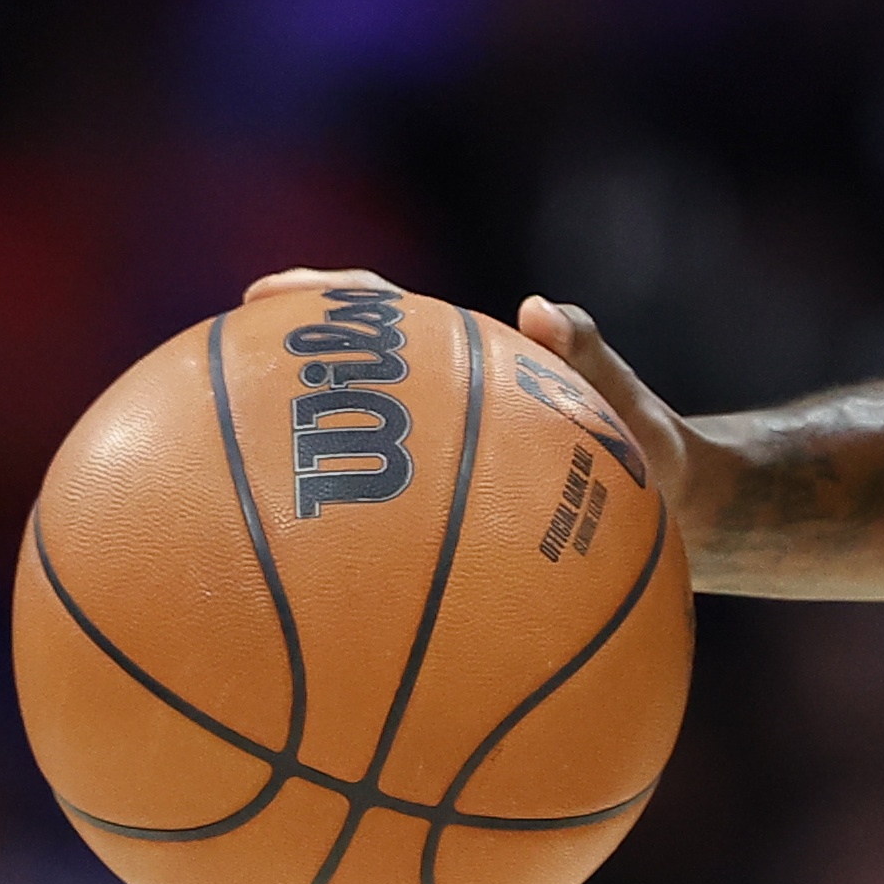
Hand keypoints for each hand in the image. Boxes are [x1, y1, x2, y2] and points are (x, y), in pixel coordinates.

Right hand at [240, 269, 695, 519]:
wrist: (679, 519)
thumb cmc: (648, 456)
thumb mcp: (629, 411)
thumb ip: (591, 359)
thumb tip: (543, 308)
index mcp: (470, 371)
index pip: (385, 317)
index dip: (322, 303)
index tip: (261, 296)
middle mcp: (436, 416)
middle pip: (341, 378)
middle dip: (274, 366)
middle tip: (204, 363)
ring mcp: (434, 472)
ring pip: (348, 450)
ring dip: (289, 450)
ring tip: (207, 472)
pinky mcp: (444, 525)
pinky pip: (383, 531)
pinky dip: (338, 546)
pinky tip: (287, 587)